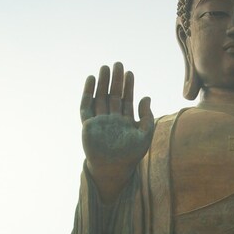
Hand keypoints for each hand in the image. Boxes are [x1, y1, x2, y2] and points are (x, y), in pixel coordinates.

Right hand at [80, 62, 154, 199]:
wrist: (113, 169)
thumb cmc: (130, 156)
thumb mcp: (144, 135)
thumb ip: (147, 117)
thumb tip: (146, 97)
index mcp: (125, 121)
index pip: (126, 99)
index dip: (128, 86)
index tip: (130, 73)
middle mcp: (112, 119)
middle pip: (113, 95)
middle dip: (116, 80)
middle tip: (118, 64)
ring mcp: (99, 121)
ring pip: (100, 97)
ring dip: (102, 83)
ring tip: (104, 68)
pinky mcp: (88, 125)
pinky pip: (86, 106)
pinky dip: (88, 93)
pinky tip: (91, 80)